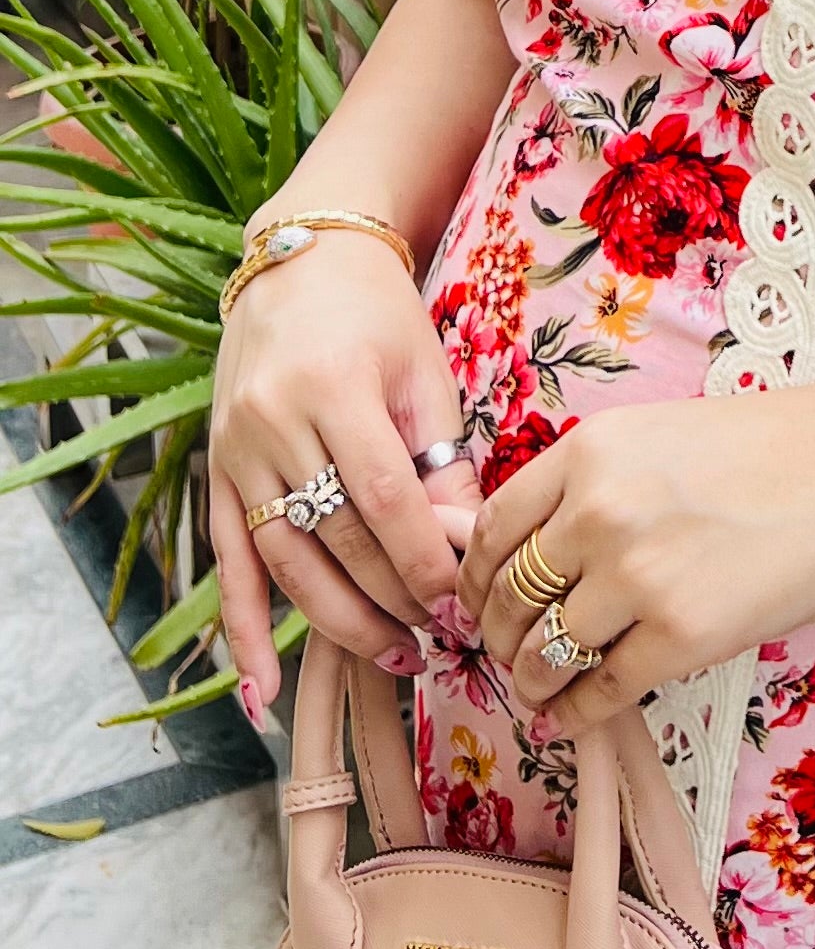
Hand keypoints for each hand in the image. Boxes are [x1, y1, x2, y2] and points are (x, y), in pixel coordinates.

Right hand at [211, 231, 478, 718]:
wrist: (300, 258)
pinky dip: (240, 629)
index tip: (464, 606)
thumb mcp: (424, 373)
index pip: (385, 500)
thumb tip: (466, 551)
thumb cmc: (378, 314)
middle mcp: (274, 421)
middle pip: (336, 537)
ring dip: (338, 621)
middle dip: (393, 598)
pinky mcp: (215, 469)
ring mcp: (236, 449)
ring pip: (285, 560)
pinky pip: (227, 561)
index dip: (423, 562)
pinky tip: (261, 689)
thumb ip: (441, 460)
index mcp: (334, 387)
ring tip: (395, 658)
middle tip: (444, 640)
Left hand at [461, 388, 814, 738]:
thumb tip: (522, 546)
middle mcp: (598, 514)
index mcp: (588, 453)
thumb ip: (586, 483)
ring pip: (543, 652)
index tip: (475, 600)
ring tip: (534, 692)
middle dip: (495, 636)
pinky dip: (575, 713)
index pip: (492, 528)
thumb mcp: (652, 436)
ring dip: (529, 682)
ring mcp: (637, 579)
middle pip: (508, 596)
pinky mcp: (679, 638)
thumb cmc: (764, 449)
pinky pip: (600, 690)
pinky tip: (570, 716)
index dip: (472, 577)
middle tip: (501, 653)